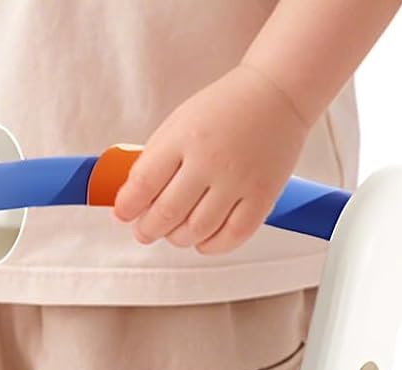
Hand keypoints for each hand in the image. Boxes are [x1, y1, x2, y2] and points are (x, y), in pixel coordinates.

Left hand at [113, 64, 309, 254]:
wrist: (277, 92)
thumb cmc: (225, 109)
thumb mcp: (179, 123)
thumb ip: (154, 161)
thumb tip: (131, 202)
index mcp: (185, 137)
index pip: (143, 184)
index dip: (127, 207)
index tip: (123, 214)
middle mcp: (212, 159)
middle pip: (166, 214)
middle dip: (147, 229)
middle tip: (145, 230)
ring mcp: (239, 179)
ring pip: (196, 231)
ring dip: (177, 238)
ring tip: (174, 231)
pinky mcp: (263, 195)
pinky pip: (231, 237)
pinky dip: (211, 245)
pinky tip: (203, 238)